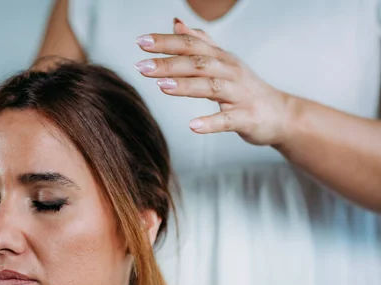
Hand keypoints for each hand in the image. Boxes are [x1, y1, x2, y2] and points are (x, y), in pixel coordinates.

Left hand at [134, 20, 292, 145]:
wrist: (281, 115)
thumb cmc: (245, 89)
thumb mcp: (222, 61)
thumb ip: (200, 42)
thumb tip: (176, 23)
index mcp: (220, 58)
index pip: (191, 44)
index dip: (165, 42)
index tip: (140, 41)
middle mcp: (229, 71)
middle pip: (197, 63)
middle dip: (168, 63)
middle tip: (142, 66)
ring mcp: (239, 94)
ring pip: (211, 86)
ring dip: (186, 86)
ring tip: (161, 87)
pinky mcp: (246, 117)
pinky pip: (227, 120)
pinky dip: (210, 122)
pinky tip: (193, 126)